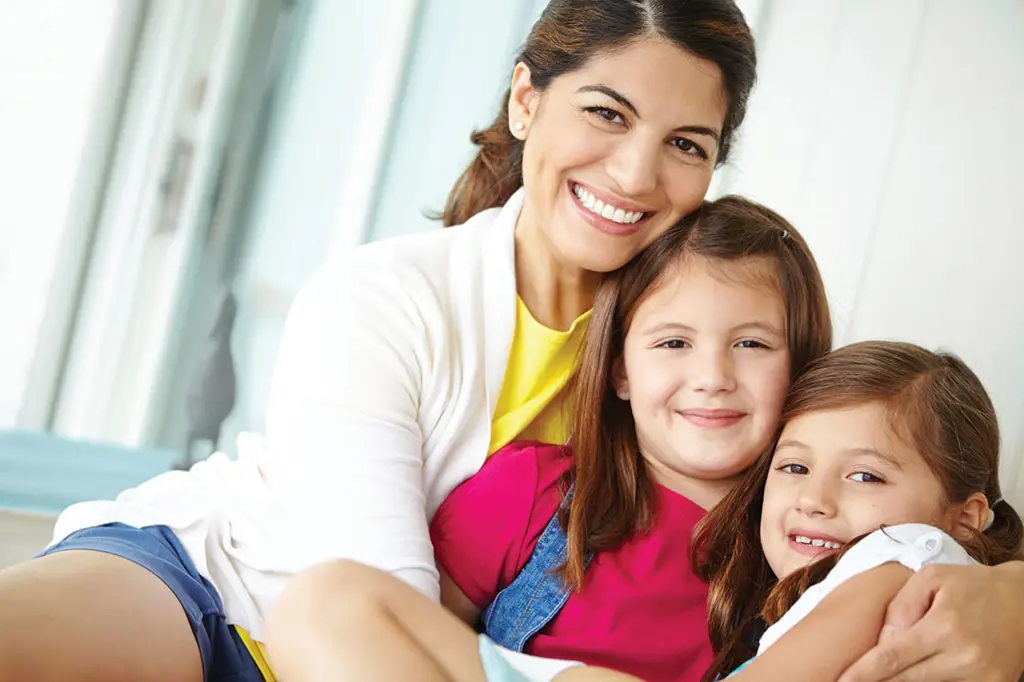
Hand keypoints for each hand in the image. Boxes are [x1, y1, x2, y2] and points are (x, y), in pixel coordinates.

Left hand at [838, 562, 1023, 681]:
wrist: (1023, 600)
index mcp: (943, 627)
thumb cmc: (970, 585)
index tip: (841, 680)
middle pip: (907, 680)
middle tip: (850, 681)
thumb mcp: (931, 578)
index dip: (863, 673)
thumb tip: (883, 642)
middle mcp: (963, 656)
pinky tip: (916, 674)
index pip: (892, 657)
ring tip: (883, 676)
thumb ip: (900, 607)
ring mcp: (982, 677)